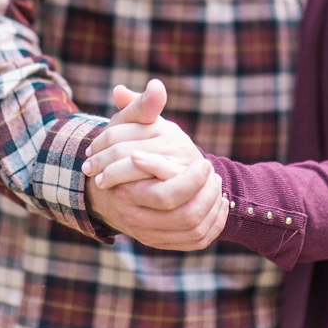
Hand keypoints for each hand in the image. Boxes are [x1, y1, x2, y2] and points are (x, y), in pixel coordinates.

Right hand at [83, 80, 227, 248]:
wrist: (109, 183)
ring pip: (193, 231)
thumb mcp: (130, 124)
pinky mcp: (161, 241)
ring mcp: (147, 232)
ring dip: (213, 208)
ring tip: (217, 185)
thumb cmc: (123, 147)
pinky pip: (195, 241)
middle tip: (214, 173)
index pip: (167, 195)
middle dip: (208, 194)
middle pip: (184, 216)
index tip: (205, 162)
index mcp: (128, 191)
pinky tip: (219, 205)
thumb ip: (143, 107)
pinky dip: (213, 225)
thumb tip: (156, 86)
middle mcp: (135, 217)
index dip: (192, 180)